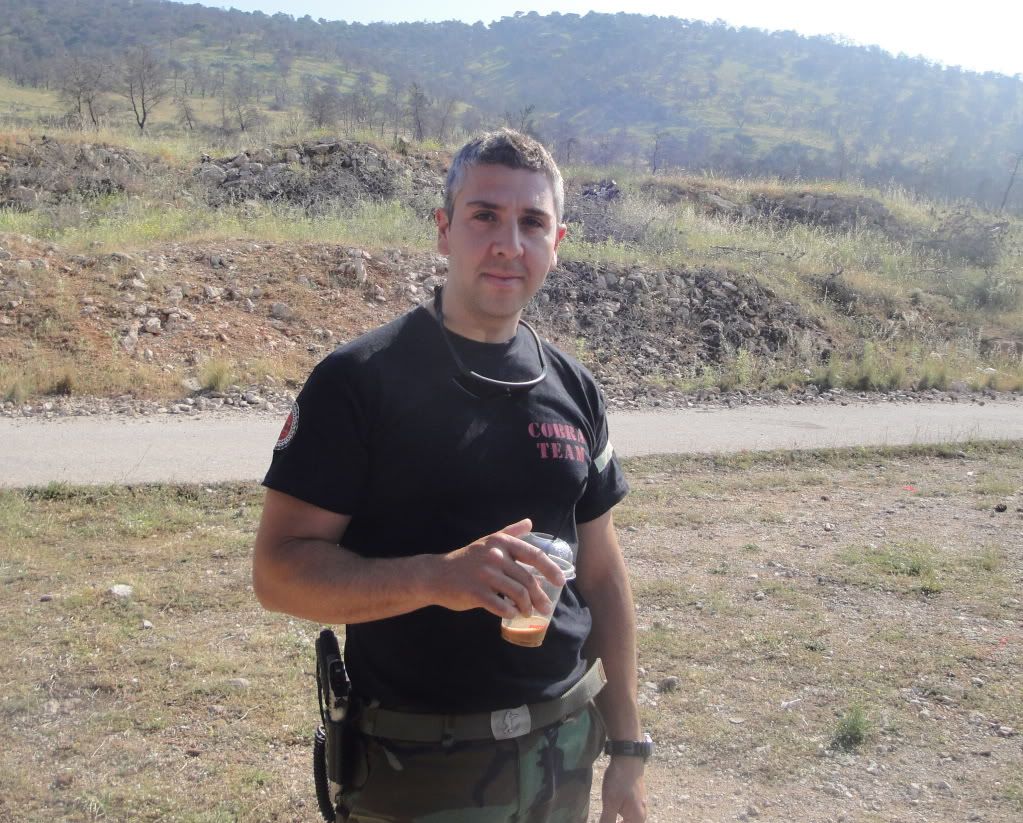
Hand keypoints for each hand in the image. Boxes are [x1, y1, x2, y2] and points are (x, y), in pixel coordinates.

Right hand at [431, 519, 566, 617]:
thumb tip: (529, 522)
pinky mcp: (475, 593)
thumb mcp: (488, 541)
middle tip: (545, 608)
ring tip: (527, 613)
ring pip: (517, 594)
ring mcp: (485, 575)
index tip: (560, 582)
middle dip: (540, 597)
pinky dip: (511, 613)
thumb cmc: (466, 559)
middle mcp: (494, 556)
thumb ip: (510, 532)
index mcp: (501, 543)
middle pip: (527, 580)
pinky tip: (512, 614)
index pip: (534, 555)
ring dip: (526, 607)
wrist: (437, 574)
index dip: (550, 569)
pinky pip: (502, 606)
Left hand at [599, 756, 646, 822]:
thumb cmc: (620, 781)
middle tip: (604, 816)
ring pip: (628, 818)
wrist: (628, 758)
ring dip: (618, 818)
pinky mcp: (636, 796)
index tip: (605, 817)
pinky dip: (620, 813)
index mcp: (637, 819)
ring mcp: (640, 804)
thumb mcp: (610, 803)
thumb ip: (607, 820)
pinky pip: (628, 811)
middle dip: (615, 821)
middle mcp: (641, 814)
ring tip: (606, 814)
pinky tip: (613, 807)